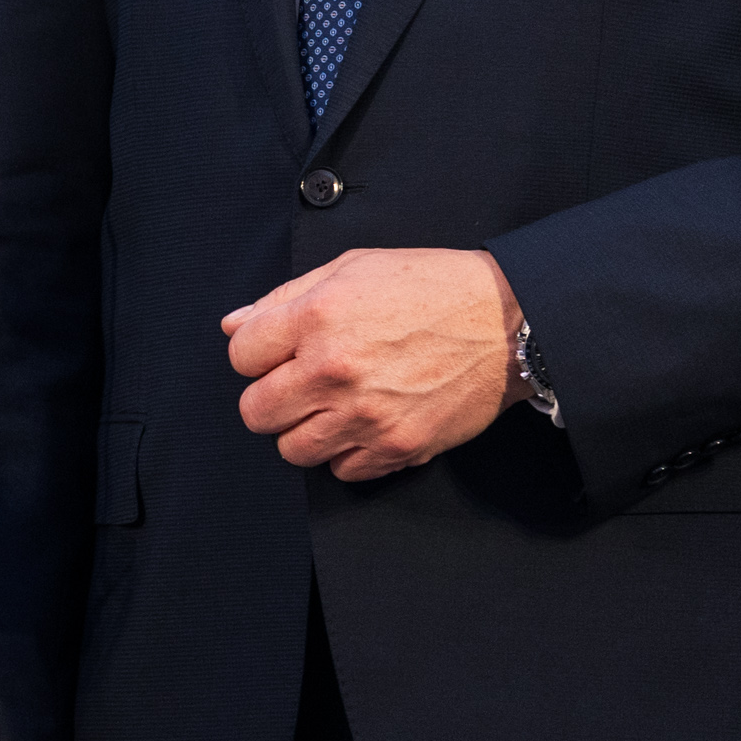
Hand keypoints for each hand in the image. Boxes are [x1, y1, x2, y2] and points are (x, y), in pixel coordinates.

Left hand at [221, 247, 520, 480]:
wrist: (506, 321)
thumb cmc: (431, 287)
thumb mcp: (351, 269)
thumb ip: (284, 298)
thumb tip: (234, 325)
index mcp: (317, 317)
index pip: (240, 356)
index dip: (257, 352)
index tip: (279, 351)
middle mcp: (334, 370)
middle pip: (255, 412)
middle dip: (272, 396)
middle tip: (301, 382)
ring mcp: (365, 415)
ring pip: (292, 449)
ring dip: (305, 429)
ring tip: (333, 404)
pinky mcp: (396, 447)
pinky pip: (342, 471)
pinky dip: (347, 452)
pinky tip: (365, 422)